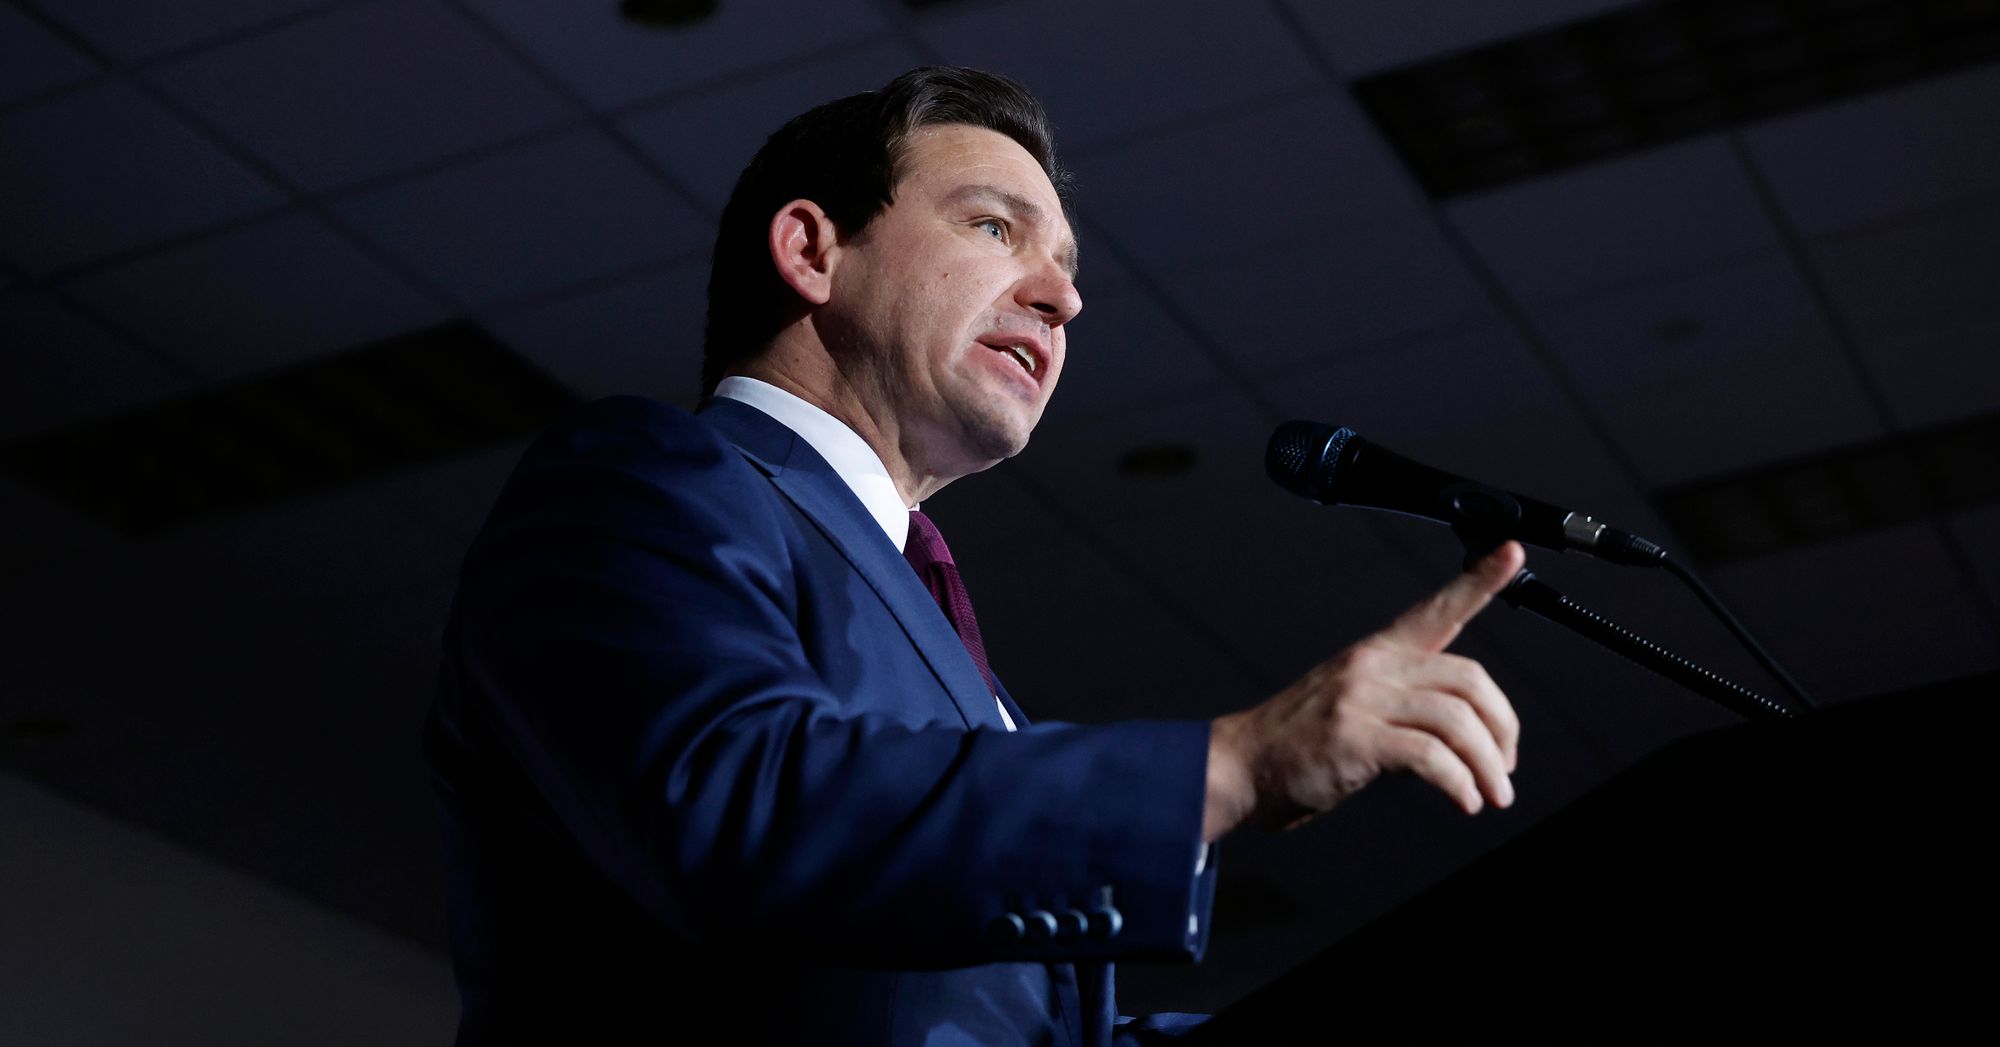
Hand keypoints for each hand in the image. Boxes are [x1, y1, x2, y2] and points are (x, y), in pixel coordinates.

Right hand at [1203, 541, 1523, 839]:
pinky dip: (1458, 783)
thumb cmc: (1298, 744)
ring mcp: (1361, 700)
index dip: (1479, 580)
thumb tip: (1463, 738)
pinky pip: (1431, 757)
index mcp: (1376, 653)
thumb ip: (1404, 706)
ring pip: (1457, 720)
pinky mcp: (1354, 739)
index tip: (1513, 551)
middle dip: (1502, 727)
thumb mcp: (1353, 706)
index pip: (1436, 608)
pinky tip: (1463, 801)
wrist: (1240, 766)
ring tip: (1491, 796)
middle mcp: (1372, 666)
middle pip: (1467, 678)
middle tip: (1504, 769)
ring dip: (1487, 766)